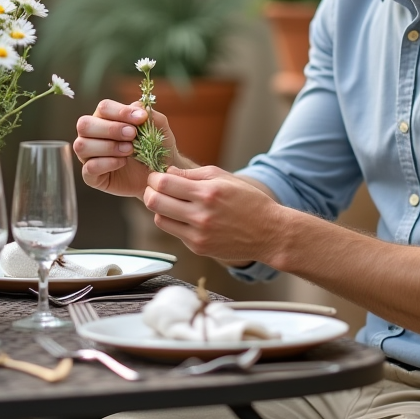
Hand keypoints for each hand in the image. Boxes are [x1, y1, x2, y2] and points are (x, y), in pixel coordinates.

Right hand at [73, 100, 180, 197]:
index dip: (120, 111)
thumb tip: (138, 106)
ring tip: (130, 150)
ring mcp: (89, 156)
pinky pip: (89, 168)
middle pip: (84, 124)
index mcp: (106, 119)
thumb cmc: (157, 150)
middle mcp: (92, 135)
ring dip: (108, 146)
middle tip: (132, 135)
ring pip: (81, 145)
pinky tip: (122, 162)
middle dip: (110, 128)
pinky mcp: (91, 177)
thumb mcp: (160, 131)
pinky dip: (106, 163)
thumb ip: (151, 116)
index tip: (141, 118)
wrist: (160, 177)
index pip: (103, 107)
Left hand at [143, 166, 282, 262]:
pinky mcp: (199, 247)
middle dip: (150, 191)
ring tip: (171, 202)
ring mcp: (198, 234)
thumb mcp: (224, 178)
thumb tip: (167, 172)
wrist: (268, 232)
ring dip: (160, 208)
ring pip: (160, 219)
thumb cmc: (248, 201)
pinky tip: (186, 216)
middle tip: (156, 188)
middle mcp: (201, 215)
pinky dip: (175, 222)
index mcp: (208, 193)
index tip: (157, 176)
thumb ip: (193, 174)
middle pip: (154, 202)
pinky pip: (175, 232)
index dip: (155, 177)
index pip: (163, 183)